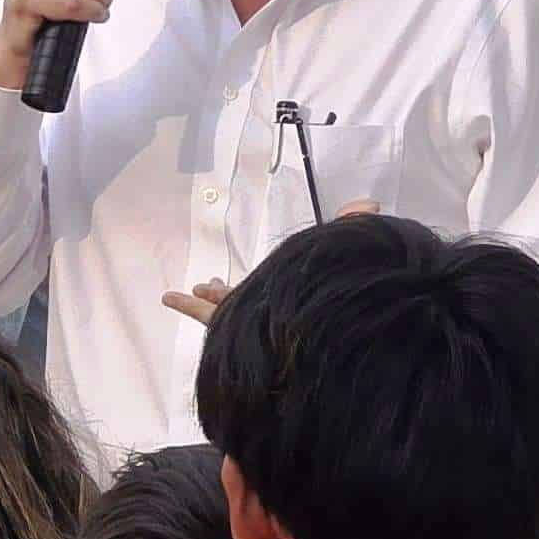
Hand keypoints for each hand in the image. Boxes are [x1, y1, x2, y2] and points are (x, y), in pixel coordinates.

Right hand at [164, 201, 363, 324]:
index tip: (252, 273)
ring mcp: (249, 320)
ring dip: (205, 298)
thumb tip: (369, 204)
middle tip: (208, 284)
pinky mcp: (233, 324)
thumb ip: (353, 226)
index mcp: (289, 294)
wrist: (321, 334)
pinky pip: (205, 315)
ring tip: (192, 290)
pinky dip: (187, 306)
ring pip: (221, 307)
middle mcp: (269, 310)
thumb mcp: (342, 251)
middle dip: (225, 292)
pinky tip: (169, 298)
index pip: (272, 285)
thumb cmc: (331, 295)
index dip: (261, 278)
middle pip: (241, 298)